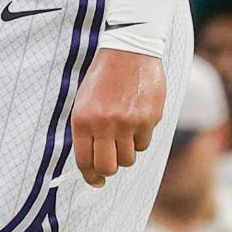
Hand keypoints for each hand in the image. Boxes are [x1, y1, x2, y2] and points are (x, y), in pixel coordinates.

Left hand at [70, 48, 164, 187]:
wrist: (128, 50)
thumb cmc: (103, 78)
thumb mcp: (84, 101)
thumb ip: (86, 130)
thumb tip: (90, 161)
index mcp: (83, 119)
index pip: (84, 160)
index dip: (90, 176)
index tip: (94, 181)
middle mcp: (104, 124)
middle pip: (109, 168)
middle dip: (109, 171)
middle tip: (110, 164)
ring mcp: (128, 123)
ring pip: (128, 158)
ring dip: (126, 151)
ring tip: (122, 132)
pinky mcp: (149, 119)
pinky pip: (144, 143)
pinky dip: (140, 138)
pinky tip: (136, 119)